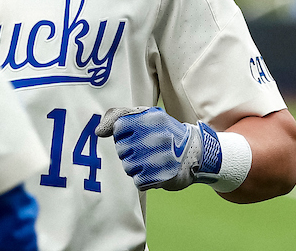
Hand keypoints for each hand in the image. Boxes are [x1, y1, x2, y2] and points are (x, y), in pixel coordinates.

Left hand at [96, 106, 221, 190]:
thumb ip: (117, 116)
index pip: (119, 127)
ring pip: (128, 166)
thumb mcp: (143, 114)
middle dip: (130, 151)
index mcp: (150, 118)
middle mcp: (156, 137)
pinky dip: (144, 179)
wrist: (196, 153)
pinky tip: (156, 171)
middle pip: (121, 149)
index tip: (137, 134)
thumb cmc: (163, 132)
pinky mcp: (164, 177)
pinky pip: (138, 181)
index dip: (124, 133)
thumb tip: (99, 132)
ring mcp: (161, 158)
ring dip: (136, 166)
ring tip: (152, 160)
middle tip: (147, 149)